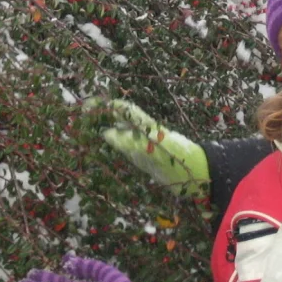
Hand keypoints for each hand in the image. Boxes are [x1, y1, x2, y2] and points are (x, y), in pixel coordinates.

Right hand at [89, 97, 209, 195]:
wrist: (200, 177)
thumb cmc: (181, 162)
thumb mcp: (155, 152)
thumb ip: (131, 144)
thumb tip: (107, 133)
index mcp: (147, 127)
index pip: (124, 109)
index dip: (106, 105)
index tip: (88, 106)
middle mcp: (143, 134)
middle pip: (120, 119)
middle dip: (101, 117)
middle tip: (81, 121)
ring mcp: (144, 146)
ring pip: (121, 134)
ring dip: (105, 131)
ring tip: (86, 135)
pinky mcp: (146, 159)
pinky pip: (125, 149)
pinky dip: (113, 148)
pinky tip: (103, 153)